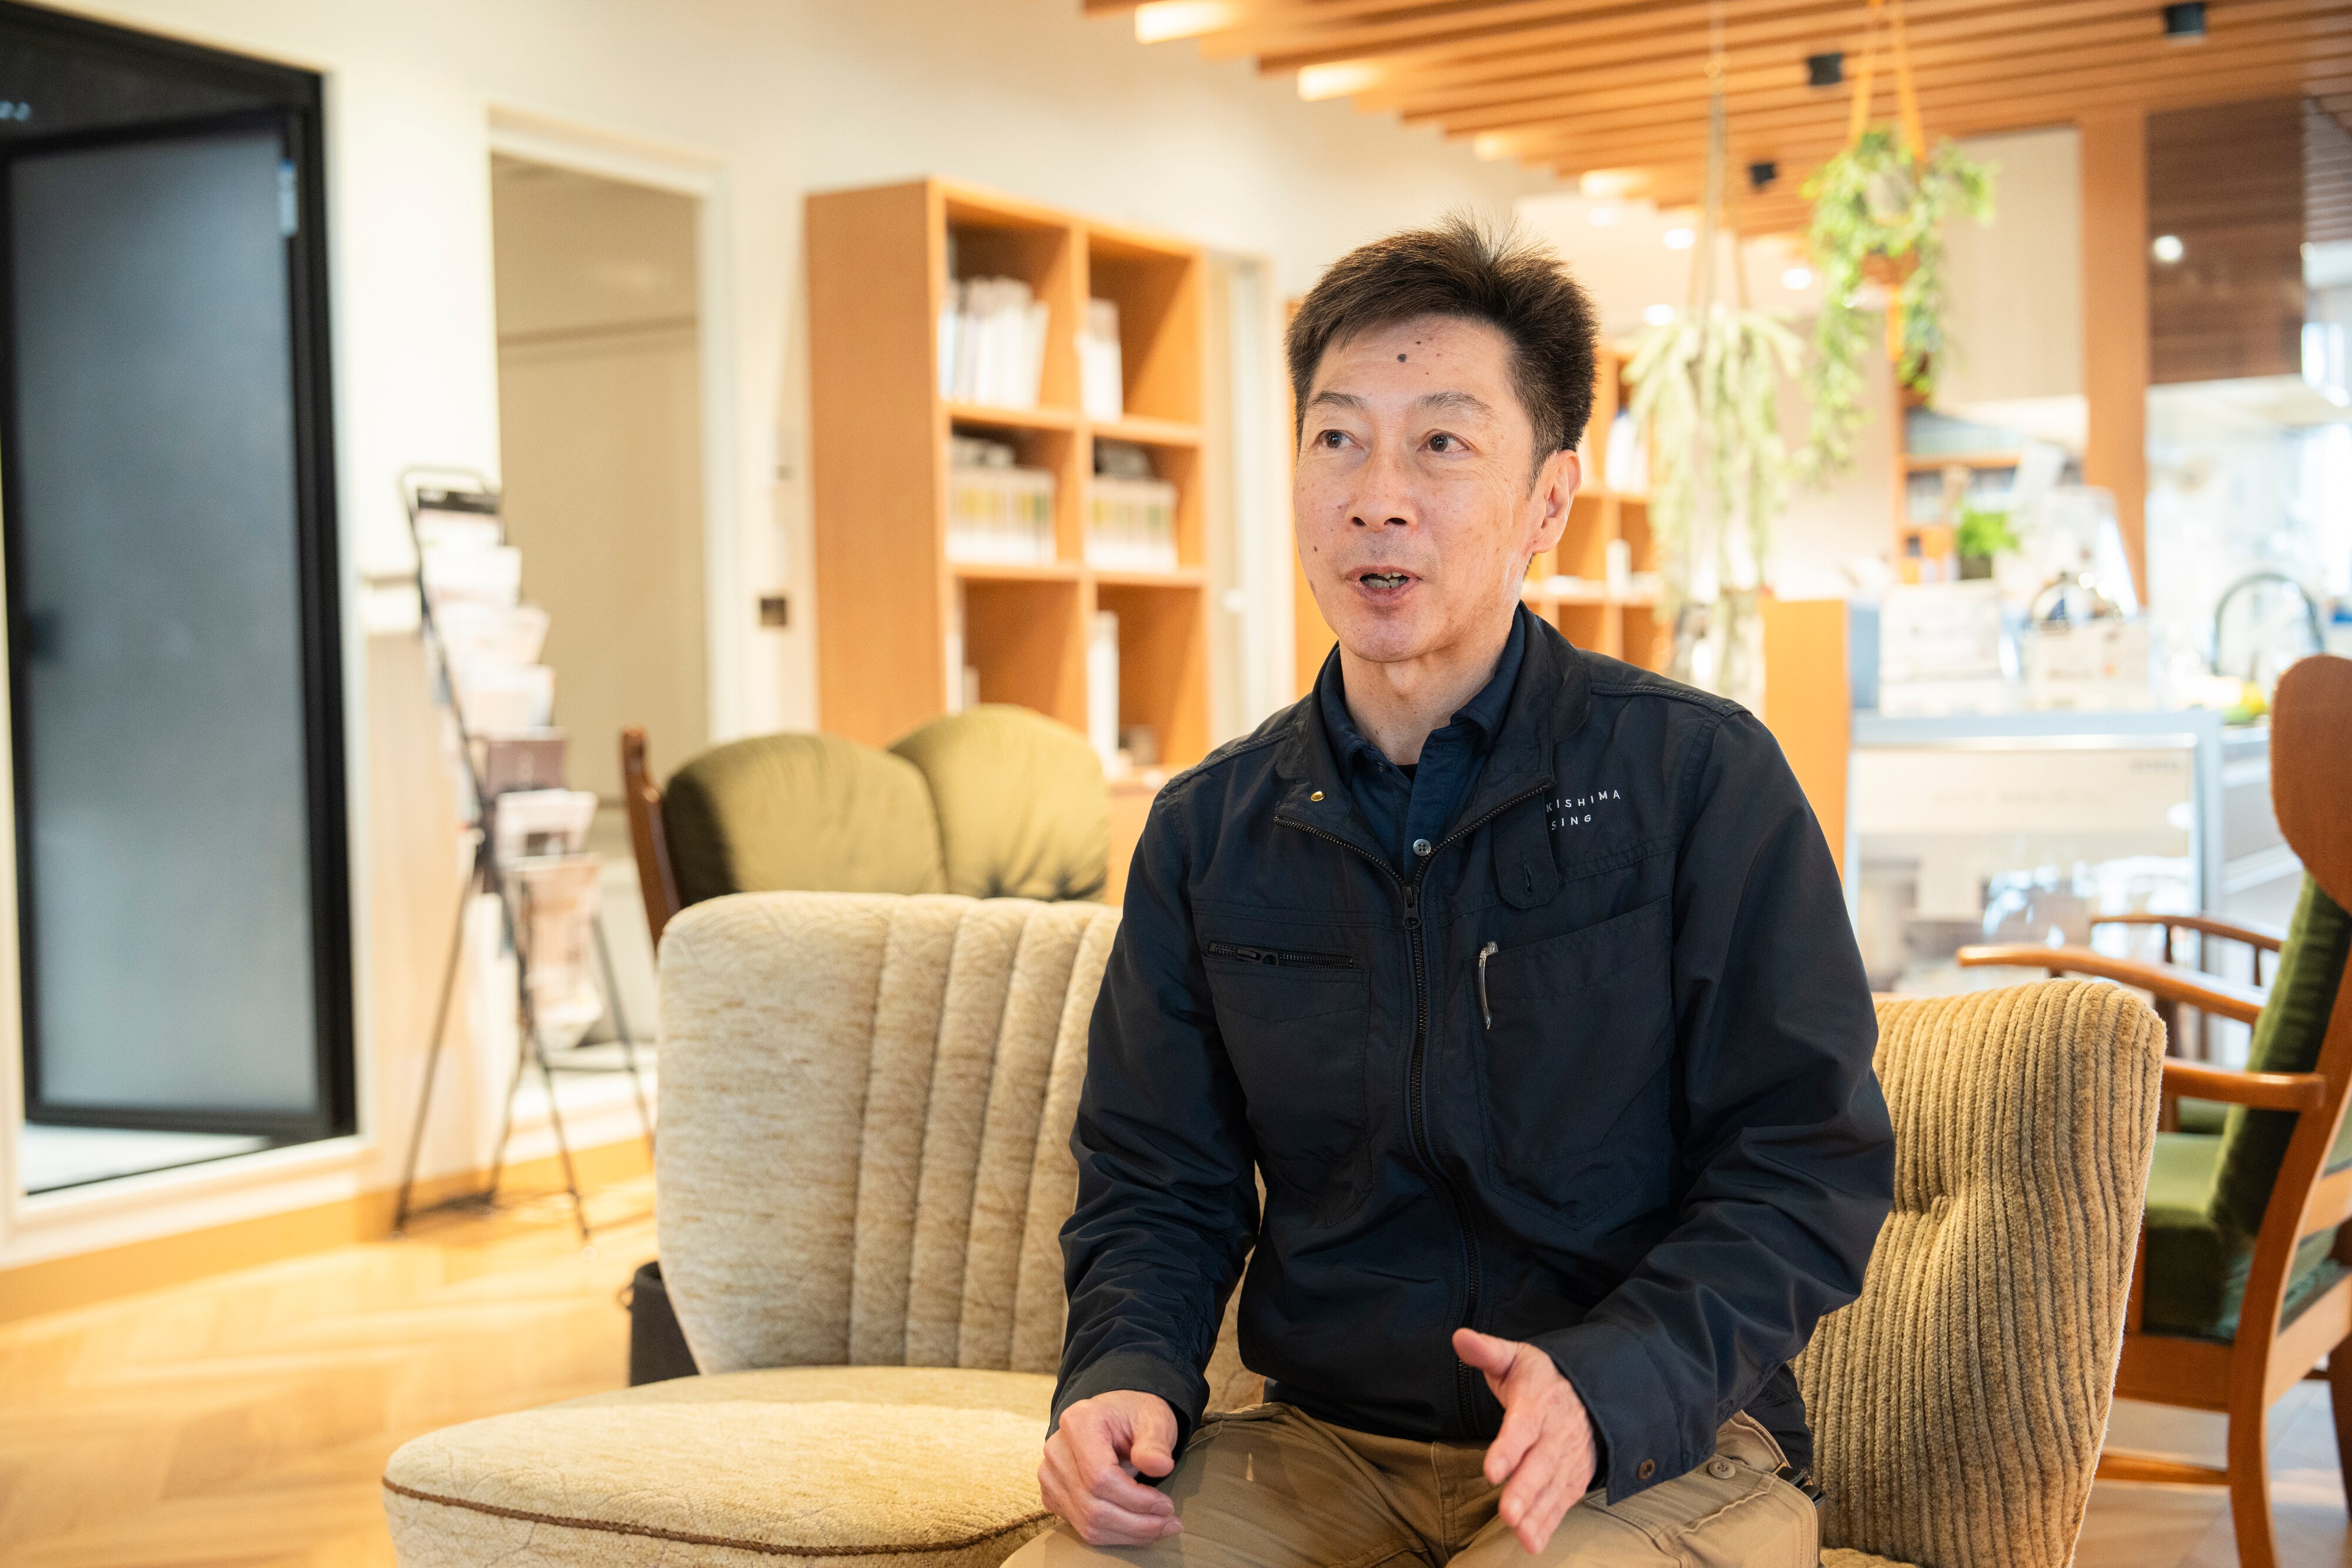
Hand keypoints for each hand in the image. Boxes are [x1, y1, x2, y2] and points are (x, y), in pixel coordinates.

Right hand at [1039, 1389, 1184, 1545]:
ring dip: (1128, 1533)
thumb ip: (1156, 1443)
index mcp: (1078, 1423)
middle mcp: (1056, 1449)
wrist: (1116, 1418)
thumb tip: (1161, 1466)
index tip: (1166, 1505)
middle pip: (1092, 1505)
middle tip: (1171, 1523)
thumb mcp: (1154, 1420)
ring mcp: (1049, 1474)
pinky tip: (1138, 1527)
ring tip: (1160, 1527)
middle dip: (1136, 1523)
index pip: (1100, 1477)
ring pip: (1087, 1522)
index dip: (1135, 1499)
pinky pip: (1081, 1526)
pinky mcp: (1052, 1494)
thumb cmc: (1136, 1417)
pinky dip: (1114, 1534)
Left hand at [1454, 1327, 1598, 1553]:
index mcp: (1539, 1400)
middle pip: (1540, 1464)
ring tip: (1519, 1532)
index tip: (1492, 1469)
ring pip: (1552, 1488)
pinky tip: (1532, 1542)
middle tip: (1507, 1513)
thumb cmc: (1541, 1378)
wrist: (1591, 1394)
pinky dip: (1548, 1523)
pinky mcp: (1572, 1479)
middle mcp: (1556, 1433)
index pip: (1523, 1425)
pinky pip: (1561, 1503)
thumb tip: (1460, 1337)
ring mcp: (1567, 1459)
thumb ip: (1487, 1351)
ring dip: (1537, 1513)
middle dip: (1524, 1490)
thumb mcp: (1515, 1357)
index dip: (1509, 1448)